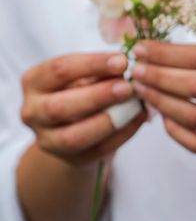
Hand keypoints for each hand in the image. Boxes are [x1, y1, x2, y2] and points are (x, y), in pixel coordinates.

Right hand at [20, 52, 145, 165]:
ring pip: (75, 136)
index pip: (59, 70)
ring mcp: (47, 140)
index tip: (123, 61)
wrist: (75, 126)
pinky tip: (138, 119)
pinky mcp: (70, 159)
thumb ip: (98, 72)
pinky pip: (97, 150)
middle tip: (128, 87)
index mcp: (34, 82)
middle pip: (60, 106)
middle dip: (98, 96)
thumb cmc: (81, 90)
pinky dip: (122, 135)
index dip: (92, 64)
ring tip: (135, 106)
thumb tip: (124, 65)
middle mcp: (32, 112)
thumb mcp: (83, 76)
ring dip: (108, 121)